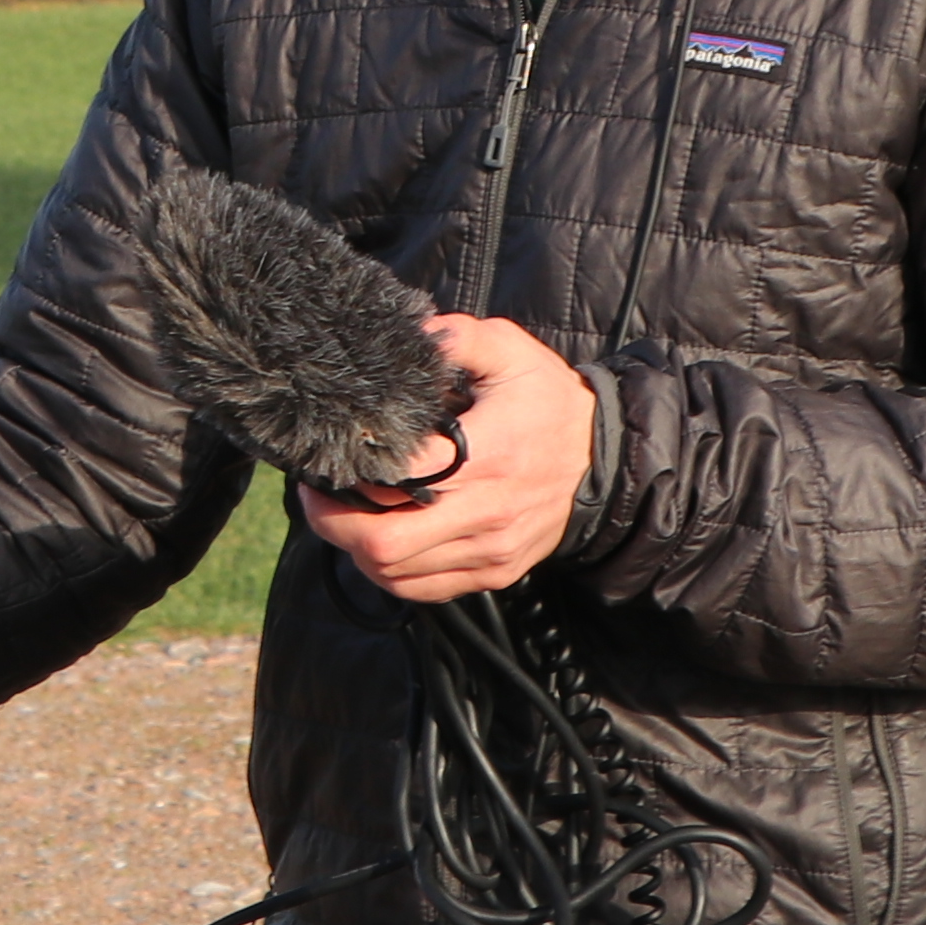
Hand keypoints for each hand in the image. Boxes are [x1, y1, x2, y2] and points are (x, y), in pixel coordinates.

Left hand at [294, 314, 592, 602]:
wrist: (608, 460)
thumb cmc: (550, 403)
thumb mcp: (512, 351)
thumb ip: (459, 337)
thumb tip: (412, 334)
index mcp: (485, 454)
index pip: (396, 478)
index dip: (349, 474)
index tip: (327, 458)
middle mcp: (485, 511)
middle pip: (382, 544)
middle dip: (333, 523)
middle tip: (317, 495)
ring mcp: (489, 550)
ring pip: (395, 575)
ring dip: (355, 550)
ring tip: (345, 516)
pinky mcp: (493, 573)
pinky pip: (421, 590)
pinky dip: (389, 573)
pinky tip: (380, 541)